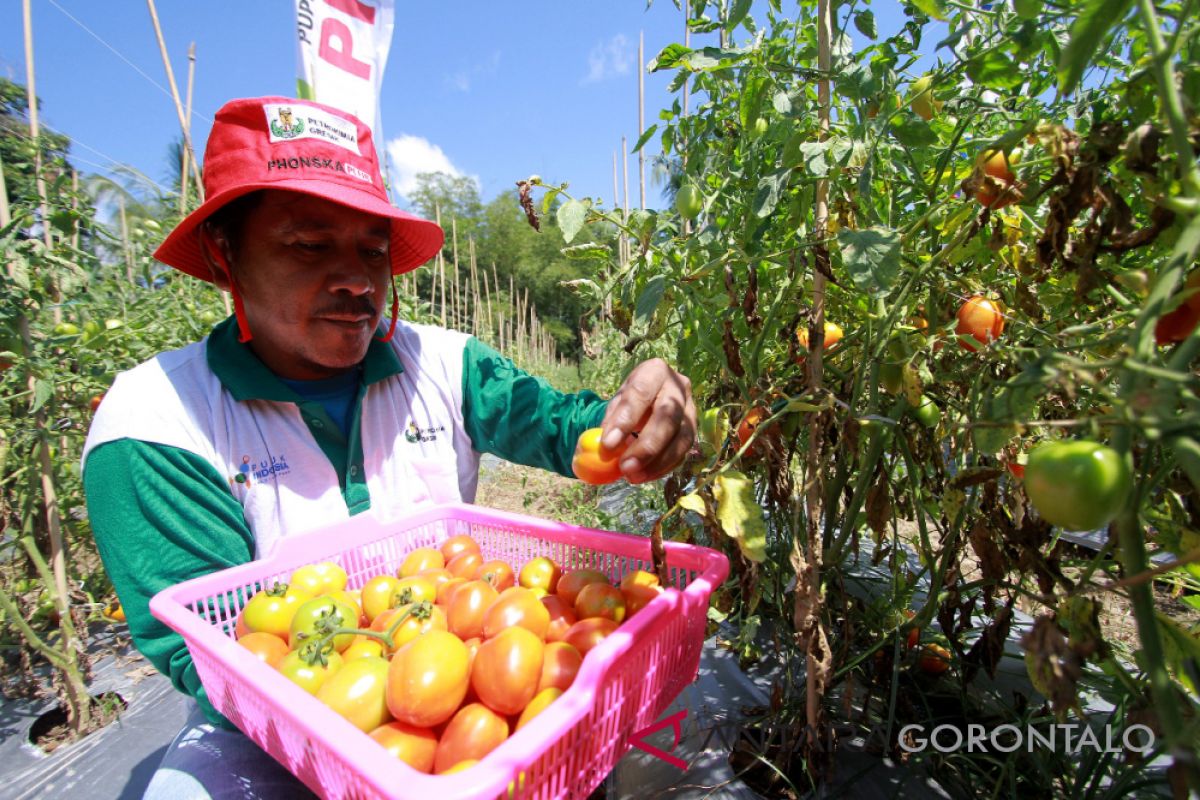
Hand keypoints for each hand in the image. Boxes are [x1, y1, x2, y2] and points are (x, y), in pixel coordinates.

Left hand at [599, 358, 695, 483]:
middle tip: (625, 467)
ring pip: (682, 438)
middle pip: (668, 417)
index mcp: (655, 371)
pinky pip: (683, 453)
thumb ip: (610, 421)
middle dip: (646, 446)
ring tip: (632, 476)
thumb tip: (604, 448)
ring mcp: (691, 410)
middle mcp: (679, 387)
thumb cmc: (629, 401)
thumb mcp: (615, 403)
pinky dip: (663, 468)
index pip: (641, 393)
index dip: (625, 419)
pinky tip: (644, 476)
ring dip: (657, 462)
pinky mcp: (694, 431)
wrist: (648, 401)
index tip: (607, 445)